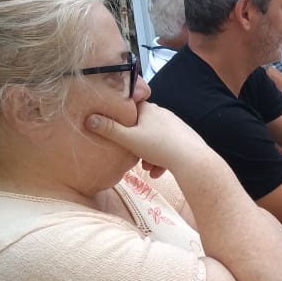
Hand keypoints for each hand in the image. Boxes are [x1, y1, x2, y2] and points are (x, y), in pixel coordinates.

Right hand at [86, 101, 205, 177]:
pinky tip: (158, 173)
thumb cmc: (158, 146)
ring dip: (149, 156)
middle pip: (143, 127)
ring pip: (155, 141)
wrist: (192, 160)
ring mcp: (176, 126)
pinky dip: (161, 160)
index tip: (117, 129)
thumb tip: (89, 119)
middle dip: (136, 143)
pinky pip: (168, 149)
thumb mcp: (128, 139)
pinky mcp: (185, 139)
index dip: (122, 118)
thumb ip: (108, 129)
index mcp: (149, 109)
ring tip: (148, 169)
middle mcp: (164, 114)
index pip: (131, 107)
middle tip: (132, 156)